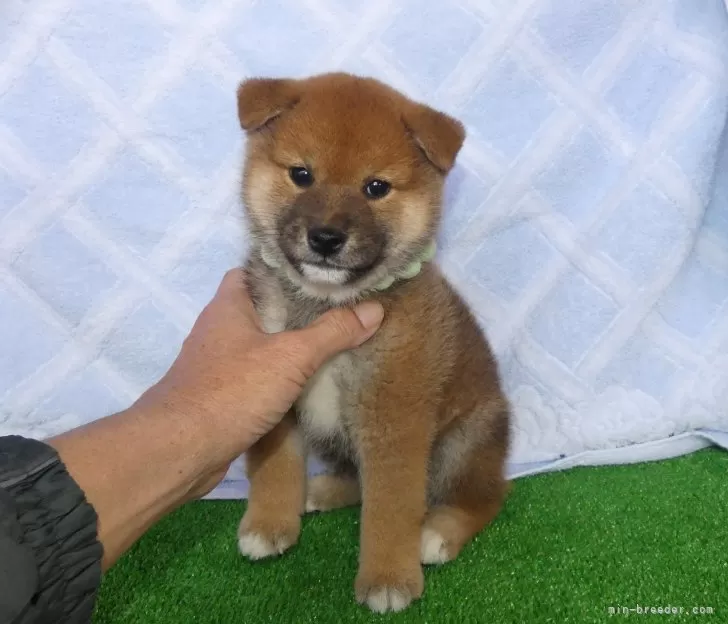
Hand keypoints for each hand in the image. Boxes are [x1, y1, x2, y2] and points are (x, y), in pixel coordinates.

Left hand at [135, 268, 383, 495]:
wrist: (182, 449)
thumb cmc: (232, 390)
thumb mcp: (291, 357)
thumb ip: (332, 332)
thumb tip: (374, 310)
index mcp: (230, 304)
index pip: (259, 268)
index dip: (290, 266)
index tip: (325, 269)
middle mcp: (221, 327)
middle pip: (266, 306)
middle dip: (300, 307)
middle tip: (342, 304)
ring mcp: (219, 361)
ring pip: (262, 341)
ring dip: (291, 342)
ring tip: (334, 338)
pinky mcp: (223, 392)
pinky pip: (258, 372)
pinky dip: (281, 373)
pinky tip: (310, 378)